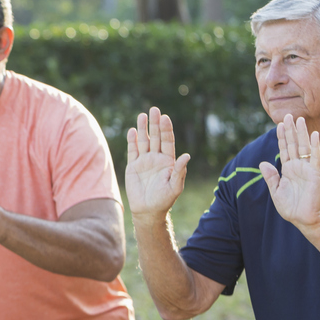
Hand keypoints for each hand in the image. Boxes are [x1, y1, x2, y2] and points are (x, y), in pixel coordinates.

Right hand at [125, 107, 190, 221]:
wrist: (148, 210)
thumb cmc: (164, 200)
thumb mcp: (175, 186)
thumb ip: (180, 171)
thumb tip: (187, 155)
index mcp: (169, 161)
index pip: (168, 141)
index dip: (166, 130)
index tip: (165, 118)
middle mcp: (157, 158)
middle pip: (156, 137)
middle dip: (155, 124)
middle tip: (154, 109)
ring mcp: (144, 161)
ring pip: (144, 141)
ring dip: (143, 128)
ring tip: (142, 115)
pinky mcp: (133, 166)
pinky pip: (132, 151)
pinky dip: (132, 141)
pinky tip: (133, 131)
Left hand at [260, 114, 319, 229]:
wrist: (303, 219)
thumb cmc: (291, 207)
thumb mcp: (276, 191)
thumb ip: (270, 177)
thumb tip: (263, 163)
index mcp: (288, 169)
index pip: (284, 149)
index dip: (281, 137)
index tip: (278, 124)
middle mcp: (298, 166)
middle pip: (294, 144)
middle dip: (290, 130)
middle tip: (288, 115)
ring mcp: (307, 169)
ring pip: (304, 147)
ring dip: (301, 133)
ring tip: (299, 120)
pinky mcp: (315, 174)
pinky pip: (315, 157)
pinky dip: (315, 146)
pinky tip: (313, 135)